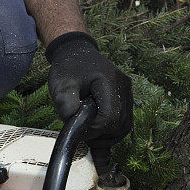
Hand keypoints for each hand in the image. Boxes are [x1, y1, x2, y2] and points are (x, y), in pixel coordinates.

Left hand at [46, 32, 132, 147]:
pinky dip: (113, 132)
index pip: (109, 116)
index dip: (94, 129)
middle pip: (119, 125)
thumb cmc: (69, 69)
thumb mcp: (60, 84)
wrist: (79, 53)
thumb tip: (74, 125)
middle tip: (83, 133)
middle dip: (100, 134)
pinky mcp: (128, 100)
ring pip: (124, 127)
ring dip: (108, 136)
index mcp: (109, 80)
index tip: (80, 129)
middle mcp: (124, 87)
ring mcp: (129, 94)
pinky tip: (99, 132)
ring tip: (91, 133)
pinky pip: (125, 124)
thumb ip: (64, 104)